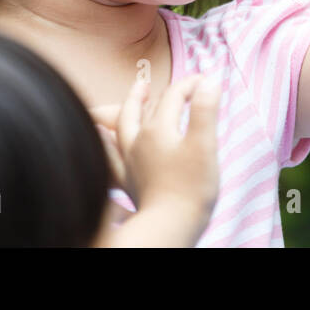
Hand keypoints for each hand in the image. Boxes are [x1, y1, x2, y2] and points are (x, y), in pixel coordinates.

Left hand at [95, 74, 219, 224]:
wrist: (168, 228)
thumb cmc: (190, 189)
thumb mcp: (205, 145)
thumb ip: (205, 110)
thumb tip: (208, 81)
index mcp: (159, 129)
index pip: (174, 95)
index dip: (190, 84)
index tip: (206, 81)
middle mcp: (139, 140)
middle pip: (150, 107)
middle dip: (164, 92)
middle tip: (174, 85)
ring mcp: (131, 161)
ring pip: (127, 123)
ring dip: (133, 103)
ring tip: (139, 91)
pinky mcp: (129, 181)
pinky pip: (112, 154)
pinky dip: (107, 139)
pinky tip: (101, 133)